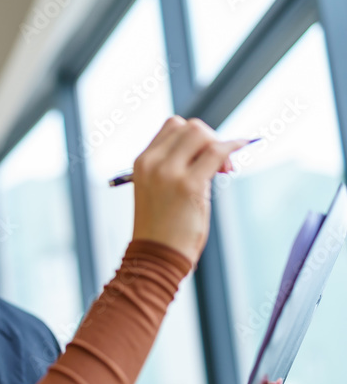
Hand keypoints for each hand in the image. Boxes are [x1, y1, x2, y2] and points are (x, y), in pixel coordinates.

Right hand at [131, 116, 253, 264]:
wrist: (155, 256)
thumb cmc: (161, 228)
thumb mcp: (159, 189)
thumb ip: (176, 167)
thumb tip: (212, 149)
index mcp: (142, 162)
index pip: (172, 126)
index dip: (195, 136)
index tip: (206, 155)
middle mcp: (152, 163)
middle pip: (189, 127)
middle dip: (210, 138)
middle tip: (221, 164)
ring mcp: (168, 172)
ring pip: (201, 134)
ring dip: (219, 144)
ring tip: (225, 169)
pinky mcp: (188, 185)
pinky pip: (216, 152)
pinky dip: (233, 146)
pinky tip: (242, 146)